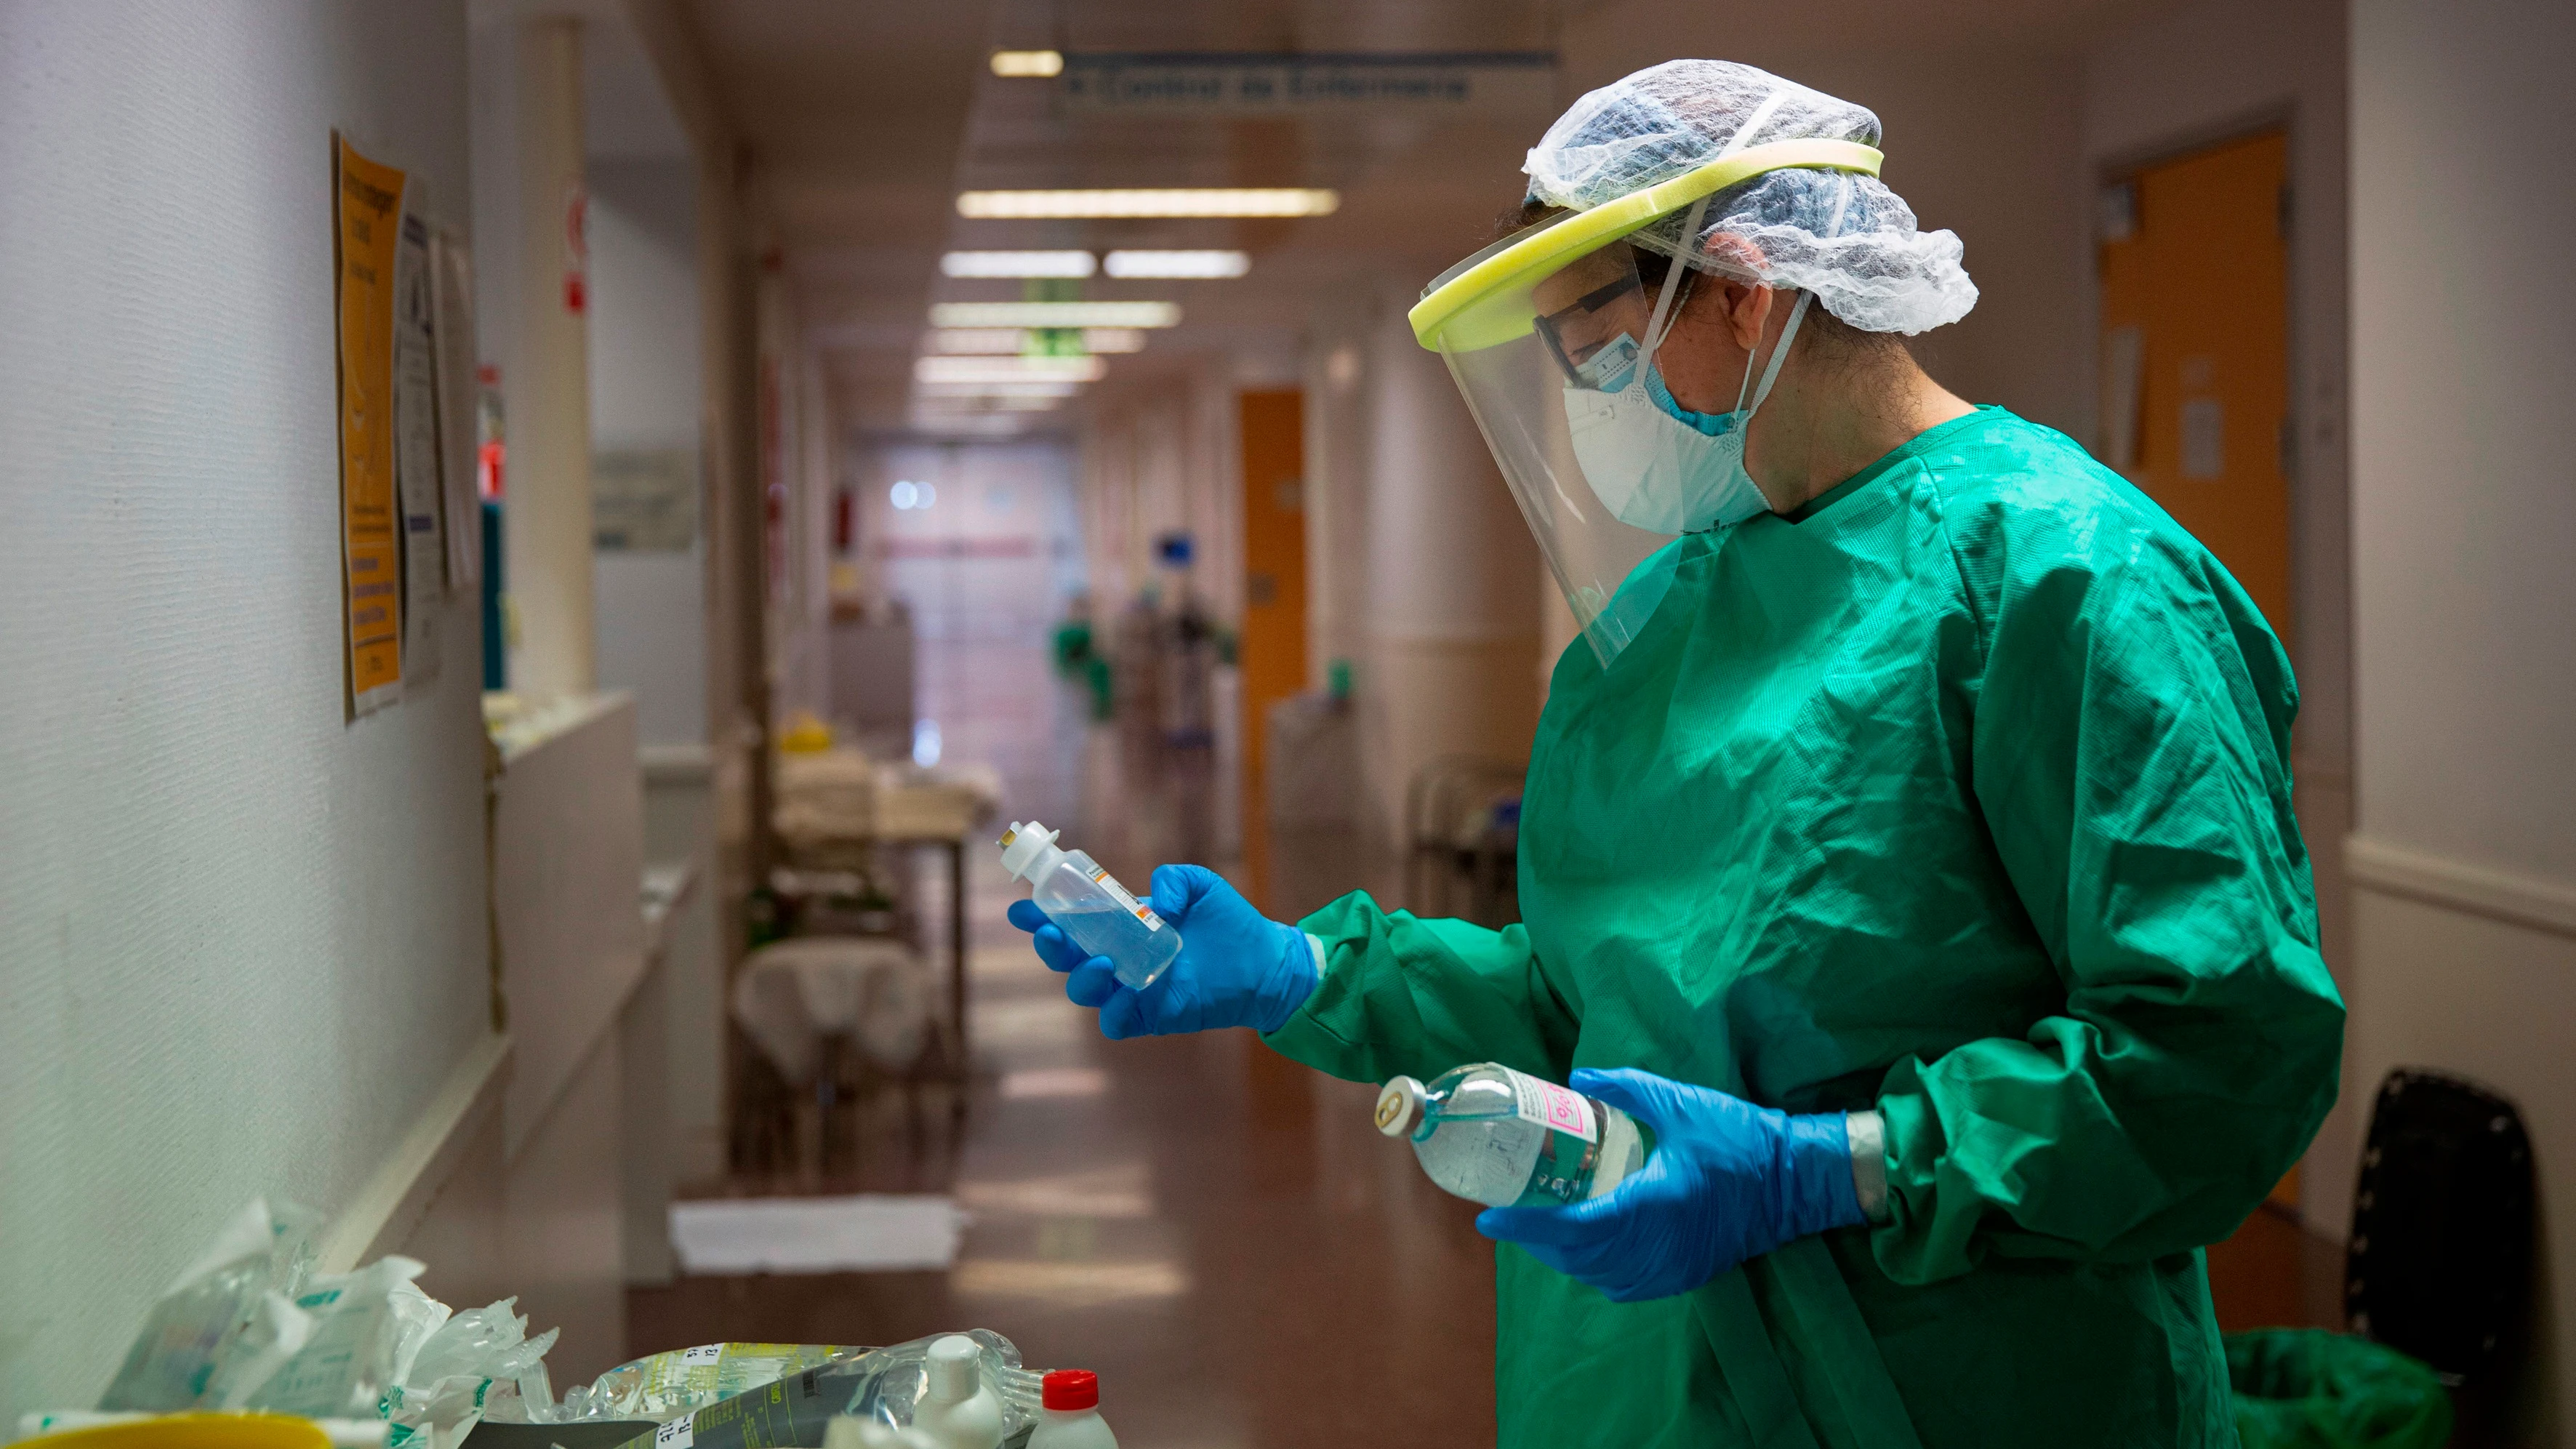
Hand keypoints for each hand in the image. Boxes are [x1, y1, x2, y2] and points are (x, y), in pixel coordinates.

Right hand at [1006, 864, 1316, 1038]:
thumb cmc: (1230, 924)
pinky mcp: (1151, 1014)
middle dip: (1051, 946)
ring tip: (1101, 962)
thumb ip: (1175, 880)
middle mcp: (1120, 957)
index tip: (1023, 909)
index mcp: (1123, 925)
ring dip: (1080, 977)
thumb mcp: (1202, 886)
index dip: (1044, 915)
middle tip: (1051, 933)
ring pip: (1085, 991)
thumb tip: (1155, 903)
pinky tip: (1125, 993)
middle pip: (1067, 958)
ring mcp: (1132, 987)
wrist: (1264, 962)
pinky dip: (1113, 1011)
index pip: (1074, 920)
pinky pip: (1117, 1022)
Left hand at [1475, 1067, 1862, 1301]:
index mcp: (1652, 1205)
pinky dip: (1597, 1270)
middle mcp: (1658, 1245)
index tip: (1489, 1220)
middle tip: (1510, 1217)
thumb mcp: (1681, 1102)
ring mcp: (1673, 1266)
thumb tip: (1579, 1077)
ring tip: (1541, 1228)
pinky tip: (1587, 1247)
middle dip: (1538, 1241)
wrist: (1797, 1182)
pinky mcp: (1687, 1273)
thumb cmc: (1741, 1138)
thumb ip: (1628, 1088)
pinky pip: (1626, 1284)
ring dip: (1565, 1257)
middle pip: (1579, 1257)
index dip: (1527, 1227)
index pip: (1573, 1227)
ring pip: (1600, 1276)